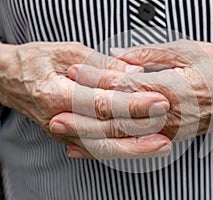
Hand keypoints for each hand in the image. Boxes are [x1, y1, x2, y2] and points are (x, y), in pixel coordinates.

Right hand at [0, 42, 170, 158]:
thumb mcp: (68, 52)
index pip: (102, 102)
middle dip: (140, 128)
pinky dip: (120, 151)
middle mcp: (59, 119)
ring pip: (103, 147)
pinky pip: (97, 149)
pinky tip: (139, 150)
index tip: (157, 100)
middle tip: (166, 123)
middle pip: (105, 131)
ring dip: (134, 147)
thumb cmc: (35, 61)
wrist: (10, 79)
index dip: (132, 103)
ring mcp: (64, 133)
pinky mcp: (69, 137)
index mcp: (57, 93)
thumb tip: (132, 73)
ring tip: (160, 145)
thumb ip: (102, 65)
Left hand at [66, 40, 212, 142]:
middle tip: (57, 117)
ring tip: (67, 138)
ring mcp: (171, 130)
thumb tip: (119, 58)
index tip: (75, 73)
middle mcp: (170, 115)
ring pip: (128, 138)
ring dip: (96, 139)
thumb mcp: (188, 51)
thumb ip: (150, 57)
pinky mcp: (172, 136)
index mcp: (172, 88)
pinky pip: (139, 145)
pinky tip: (95, 150)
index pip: (126, 88)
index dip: (98, 81)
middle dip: (87, 120)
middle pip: (122, 121)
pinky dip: (115, 148)